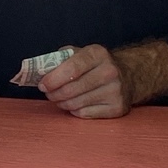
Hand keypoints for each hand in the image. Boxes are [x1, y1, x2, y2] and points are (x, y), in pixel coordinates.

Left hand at [40, 39, 167, 117]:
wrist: (129, 76)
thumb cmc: (96, 65)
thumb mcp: (81, 53)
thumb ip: (60, 59)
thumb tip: (38, 71)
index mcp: (98, 54)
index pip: (72, 68)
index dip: (53, 79)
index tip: (42, 85)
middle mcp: (109, 71)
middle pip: (72, 89)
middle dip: (54, 94)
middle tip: (49, 94)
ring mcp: (116, 91)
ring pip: (76, 104)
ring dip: (63, 103)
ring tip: (60, 99)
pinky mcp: (118, 107)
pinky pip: (85, 114)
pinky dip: (76, 111)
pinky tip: (76, 104)